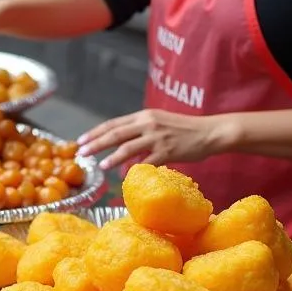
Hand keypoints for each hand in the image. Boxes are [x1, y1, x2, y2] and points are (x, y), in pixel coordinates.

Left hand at [77, 108, 233, 169]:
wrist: (210, 132)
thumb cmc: (184, 129)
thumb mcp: (159, 123)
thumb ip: (140, 131)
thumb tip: (122, 145)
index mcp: (143, 115)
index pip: (113, 123)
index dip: (95, 132)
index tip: (81, 140)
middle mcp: (148, 123)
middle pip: (115, 134)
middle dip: (96, 143)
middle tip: (81, 152)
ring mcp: (157, 137)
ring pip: (128, 147)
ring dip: (111, 157)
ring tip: (99, 165)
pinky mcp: (168, 151)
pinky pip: (147, 161)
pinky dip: (135, 168)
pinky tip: (126, 175)